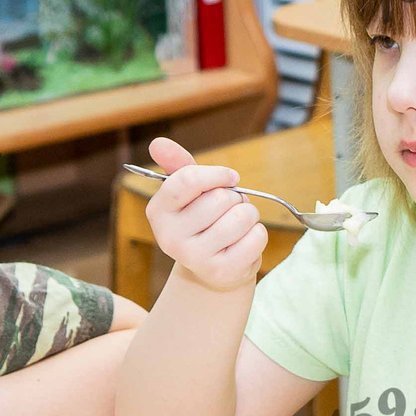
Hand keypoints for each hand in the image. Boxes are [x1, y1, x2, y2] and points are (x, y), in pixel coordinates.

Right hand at [143, 135, 264, 292]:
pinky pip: (257, 237)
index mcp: (158, 211)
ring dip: (249, 214)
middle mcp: (170, 237)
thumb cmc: (202, 220)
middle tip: (229, 209)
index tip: (230, 178)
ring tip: (237, 224)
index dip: (217, 174)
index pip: (188, 179)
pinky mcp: (221, 272)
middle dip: (235, 197)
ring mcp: (195, 257)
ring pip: (242, 216)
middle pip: (220, 198)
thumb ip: (177, 165)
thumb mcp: (188, 192)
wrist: (211, 268)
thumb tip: (158, 143)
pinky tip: (244, 242)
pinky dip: (258, 234)